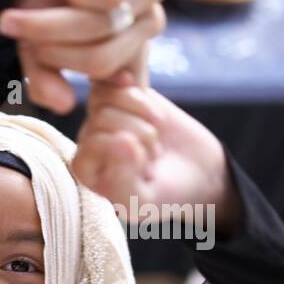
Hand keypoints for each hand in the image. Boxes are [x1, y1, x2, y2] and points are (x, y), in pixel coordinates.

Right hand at [0, 0, 165, 112]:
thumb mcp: (34, 44)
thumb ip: (46, 77)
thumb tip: (64, 106)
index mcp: (129, 47)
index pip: (115, 85)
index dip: (74, 76)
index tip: (39, 61)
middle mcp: (144, 21)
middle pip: (102, 59)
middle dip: (51, 48)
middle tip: (13, 29)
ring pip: (103, 28)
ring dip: (53, 21)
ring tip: (24, 7)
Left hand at [71, 72, 241, 236]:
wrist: (197, 173)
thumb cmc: (166, 194)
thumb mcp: (144, 202)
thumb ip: (122, 182)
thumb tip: (119, 140)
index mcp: (85, 167)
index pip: (97, 142)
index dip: (131, 153)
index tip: (149, 172)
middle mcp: (88, 138)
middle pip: (104, 116)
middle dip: (142, 134)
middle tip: (155, 154)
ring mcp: (103, 113)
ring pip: (108, 94)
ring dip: (143, 113)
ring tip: (156, 134)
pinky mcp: (120, 95)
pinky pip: (120, 81)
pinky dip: (143, 98)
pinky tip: (155, 117)